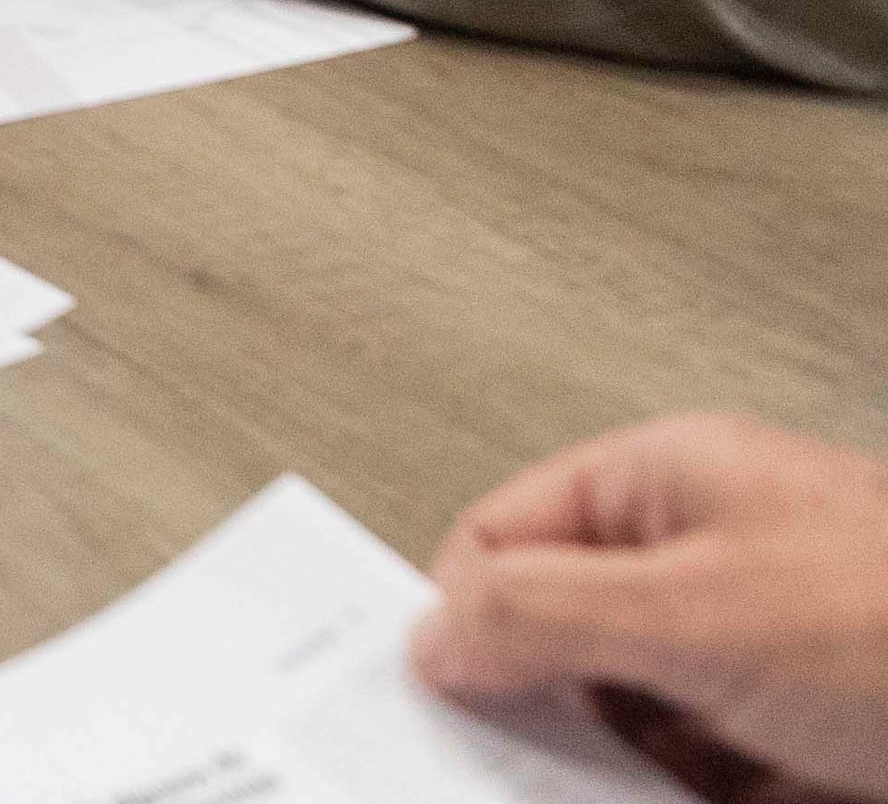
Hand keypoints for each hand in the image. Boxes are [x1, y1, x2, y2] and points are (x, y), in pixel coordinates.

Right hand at [415, 414, 887, 798]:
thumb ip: (546, 612)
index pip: (506, 535)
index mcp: (669, 482)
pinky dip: (689, 793)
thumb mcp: (696, 613)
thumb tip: (439, 634)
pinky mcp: (815, 726)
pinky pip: (712, 766)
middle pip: (569, 633)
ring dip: (622, 764)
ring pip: (642, 712)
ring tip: (628, 786)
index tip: (445, 700)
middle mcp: (715, 553)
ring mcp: (769, 644)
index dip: (464, 616)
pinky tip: (698, 798)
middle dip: (552, 707)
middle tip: (530, 764)